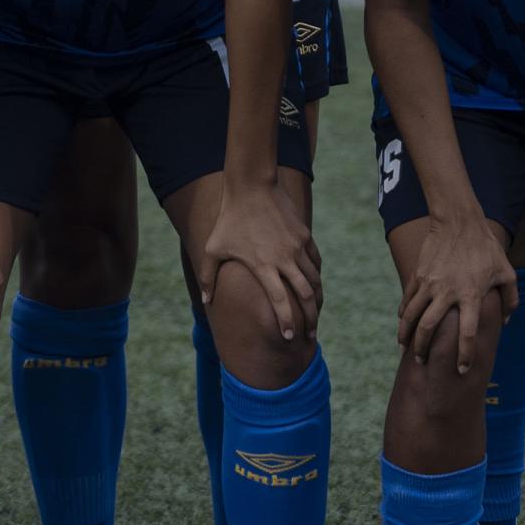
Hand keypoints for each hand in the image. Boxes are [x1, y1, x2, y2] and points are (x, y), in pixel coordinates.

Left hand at [193, 177, 322, 342]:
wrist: (251, 187)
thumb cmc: (229, 220)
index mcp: (263, 265)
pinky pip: (316, 262)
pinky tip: (314, 286)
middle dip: (311, 319)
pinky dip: (317, 277)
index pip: (280, 302)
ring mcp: (297, 246)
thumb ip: (208, 277)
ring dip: (317, 300)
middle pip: (306, 296)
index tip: (288, 337)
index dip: (286, 322)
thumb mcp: (213, 249)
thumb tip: (206, 302)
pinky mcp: (305, 236)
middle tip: (310, 335)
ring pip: (315, 280)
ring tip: (315, 314)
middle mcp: (285, 258)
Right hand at [396, 212, 517, 375]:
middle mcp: (447, 292)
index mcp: (471, 295)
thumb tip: (503, 321)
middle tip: (423, 363)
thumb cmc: (486, 248)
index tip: (462, 370)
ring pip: (411, 316)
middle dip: (424, 349)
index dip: (464, 354)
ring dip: (406, 336)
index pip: (467, 333)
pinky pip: (408, 300)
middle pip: (429, 328)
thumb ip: (510, 299)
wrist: (459, 222)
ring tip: (405, 349)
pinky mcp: (418, 275)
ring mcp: (429, 284)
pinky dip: (403, 315)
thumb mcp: (507, 272)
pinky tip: (403, 325)